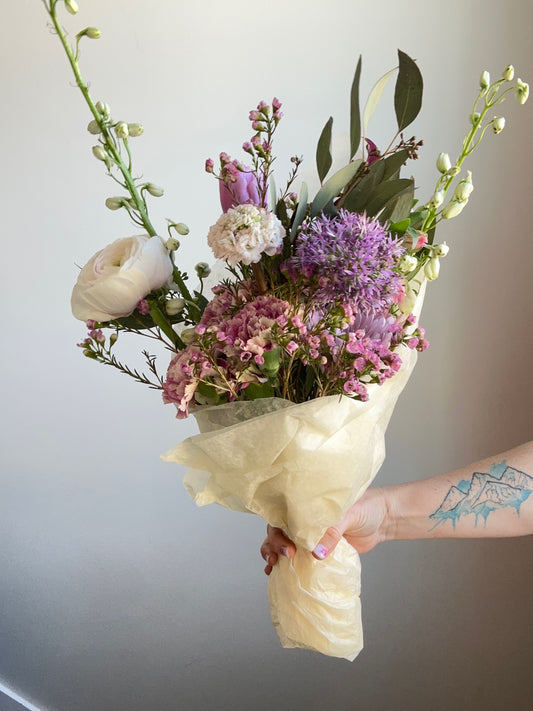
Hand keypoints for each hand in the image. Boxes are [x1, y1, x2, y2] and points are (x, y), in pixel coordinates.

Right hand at [260, 487, 389, 574]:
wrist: (384, 520)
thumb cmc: (366, 507)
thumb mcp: (349, 514)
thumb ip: (332, 532)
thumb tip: (317, 554)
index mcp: (308, 505)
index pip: (284, 516)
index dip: (279, 531)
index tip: (288, 546)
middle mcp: (305, 520)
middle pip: (278, 531)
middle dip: (274, 545)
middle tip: (285, 557)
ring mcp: (310, 536)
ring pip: (284, 545)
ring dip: (273, 555)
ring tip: (271, 567)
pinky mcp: (319, 551)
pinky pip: (299, 559)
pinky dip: (286, 566)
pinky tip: (276, 574)